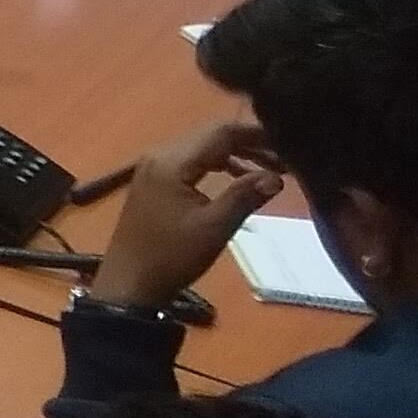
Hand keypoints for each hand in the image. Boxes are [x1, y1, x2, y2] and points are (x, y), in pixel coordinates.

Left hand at [86, 112, 281, 310]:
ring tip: (271, 170)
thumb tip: (277, 176)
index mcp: (171, 161)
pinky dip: (217, 166)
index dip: (257, 135)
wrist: (129, 284)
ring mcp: (153, 168)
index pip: (220, 133)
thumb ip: (245, 196)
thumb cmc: (172, 256)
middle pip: (210, 136)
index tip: (288, 143)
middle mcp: (159, 155)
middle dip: (250, 144)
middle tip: (286, 158)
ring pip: (201, 149)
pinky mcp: (153, 182)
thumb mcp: (214, 228)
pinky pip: (190, 162)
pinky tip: (239, 179)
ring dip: (235, 155)